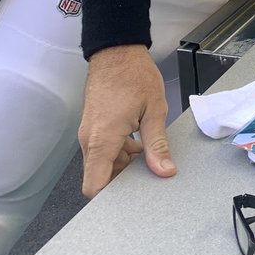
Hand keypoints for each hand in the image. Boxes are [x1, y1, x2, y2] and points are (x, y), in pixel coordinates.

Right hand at [78, 44, 175, 198]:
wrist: (117, 51)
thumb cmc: (134, 75)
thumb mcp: (153, 111)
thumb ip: (156, 145)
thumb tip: (164, 171)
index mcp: (102, 140)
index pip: (94, 186)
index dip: (109, 200)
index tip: (129, 204)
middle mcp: (90, 140)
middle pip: (100, 176)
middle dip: (122, 183)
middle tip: (148, 181)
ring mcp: (90, 133)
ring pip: (104, 163)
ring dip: (124, 166)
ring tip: (150, 160)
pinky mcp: (94, 126)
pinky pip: (104, 149)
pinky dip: (121, 152)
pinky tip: (142, 145)